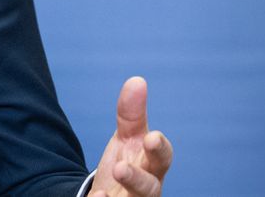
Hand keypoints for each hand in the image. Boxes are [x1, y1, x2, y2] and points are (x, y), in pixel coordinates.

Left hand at [90, 77, 172, 196]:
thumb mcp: (128, 138)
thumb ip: (131, 114)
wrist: (113, 194)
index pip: (162, 157)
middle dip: (138, 180)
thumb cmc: (129, 163)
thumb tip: (137, 80)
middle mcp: (147, 188)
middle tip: (120, 169)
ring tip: (102, 189)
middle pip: (149, 188)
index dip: (159, 148)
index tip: (150, 137)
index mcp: (153, 166)